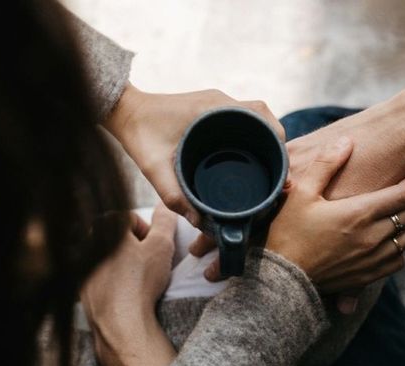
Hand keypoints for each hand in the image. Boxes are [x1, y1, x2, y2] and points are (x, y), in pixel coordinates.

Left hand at [81, 204, 176, 365]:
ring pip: (105, 255)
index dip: (146, 230)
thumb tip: (165, 206)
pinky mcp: (79, 286)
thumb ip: (165, 221)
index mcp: (104, 227)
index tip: (154, 246)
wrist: (120, 320)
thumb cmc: (140, 281)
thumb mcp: (162, 246)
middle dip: (132, 245)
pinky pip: (97, 275)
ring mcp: (80, 265)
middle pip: (115, 236)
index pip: (128, 218)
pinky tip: (123, 291)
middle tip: (146, 261)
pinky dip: (110, 279)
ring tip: (135, 277)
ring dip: (121, 261)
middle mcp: (86, 243)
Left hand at [105, 84, 284, 224]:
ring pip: (255, 121)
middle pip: (264, 119)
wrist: (124, 112)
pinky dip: (250, 139)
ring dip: (264, 141)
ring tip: (266, 171)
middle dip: (274, 145)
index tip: (280, 163)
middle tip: (275, 174)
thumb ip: (174, 196)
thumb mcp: (154, 168)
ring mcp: (217, 105)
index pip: (261, 114)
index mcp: (214, 108)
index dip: (277, 137)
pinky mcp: (212, 112)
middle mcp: (220, 103)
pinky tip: (247, 162)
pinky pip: (241, 123)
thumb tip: (200, 223)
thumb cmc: (138, 135)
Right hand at [266, 137, 404, 294]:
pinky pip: (399, 260)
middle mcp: (372, 237)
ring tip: (403, 210)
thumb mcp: (301, 193)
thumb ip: (325, 165)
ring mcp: (372, 259)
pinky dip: (401, 247)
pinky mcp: (367, 276)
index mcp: (359, 213)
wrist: (281, 278)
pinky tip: (390, 239)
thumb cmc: (287, 234)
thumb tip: (346, 141)